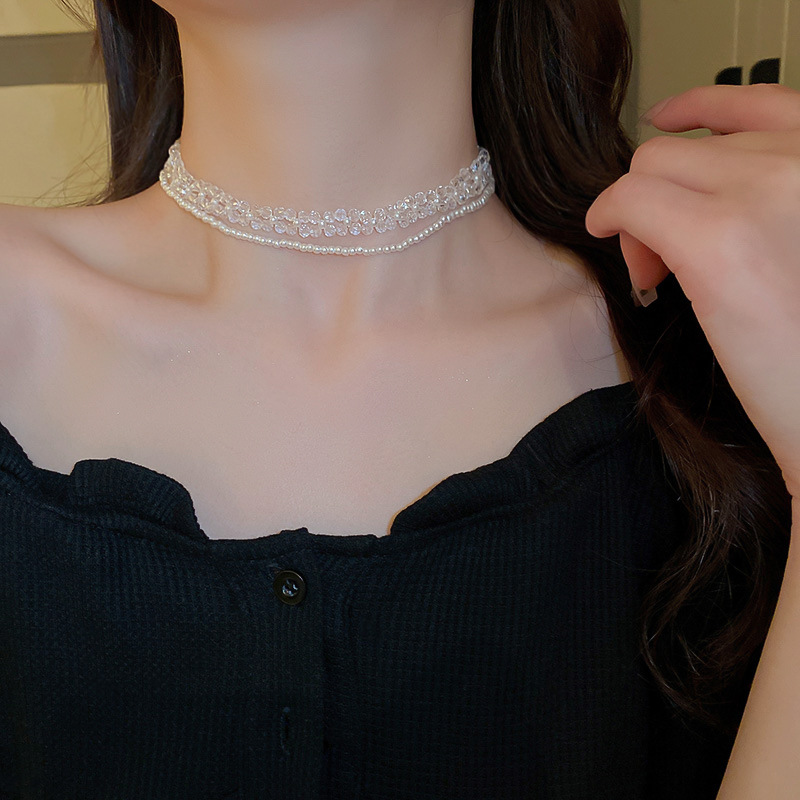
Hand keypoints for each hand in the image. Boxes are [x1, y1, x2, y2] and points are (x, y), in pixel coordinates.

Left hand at [585, 83, 799, 497]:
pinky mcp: (719, 241)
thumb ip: (775, 200)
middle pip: (688, 146)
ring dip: (639, 211)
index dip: (703, 108)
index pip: (762, 101)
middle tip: (664, 254)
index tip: (667, 115)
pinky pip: (632, 198)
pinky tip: (607, 234)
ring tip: (657, 268)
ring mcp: (766, 194)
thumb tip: (705, 189)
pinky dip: (609, 213)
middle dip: (664, 191)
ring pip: (654, 166)